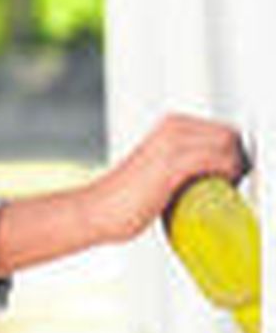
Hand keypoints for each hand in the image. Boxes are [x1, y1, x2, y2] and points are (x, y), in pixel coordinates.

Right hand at [89, 113, 248, 244]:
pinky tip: (213, 188)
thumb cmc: (126, 196)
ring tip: (216, 188)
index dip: (231, 153)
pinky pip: (217, 159)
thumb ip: (186, 161)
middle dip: (235, 158)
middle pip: (229, 134)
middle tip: (221, 184)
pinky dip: (224, 174)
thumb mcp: (162, 166)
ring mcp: (172, 143)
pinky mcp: (172, 163)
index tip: (225, 176)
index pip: (224, 130)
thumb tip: (215, 173)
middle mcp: (172, 127)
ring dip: (231, 168)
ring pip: (227, 144)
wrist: (98, 208)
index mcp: (171, 124)